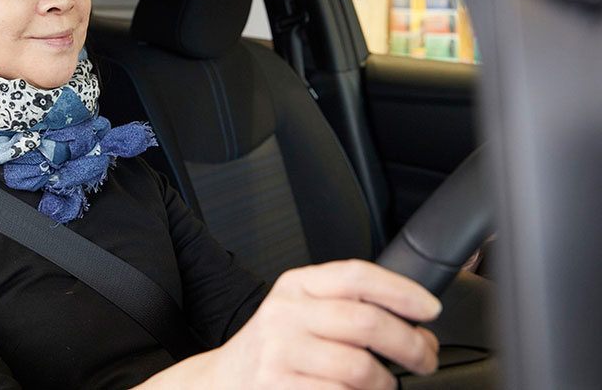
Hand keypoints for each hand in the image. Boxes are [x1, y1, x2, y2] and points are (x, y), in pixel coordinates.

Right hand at [208, 259, 440, 388]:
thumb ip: (346, 306)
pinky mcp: (279, 387)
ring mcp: (280, 352)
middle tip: (425, 358)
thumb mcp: (301, 311)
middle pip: (366, 322)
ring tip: (384, 384)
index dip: (401, 290)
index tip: (430, 309)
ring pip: (360, 367)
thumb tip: (416, 325)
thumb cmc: (276, 348)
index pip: (356, 276)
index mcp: (296, 286)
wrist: (225, 381)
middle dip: (410, 344)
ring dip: (386, 382)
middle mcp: (286, 313)